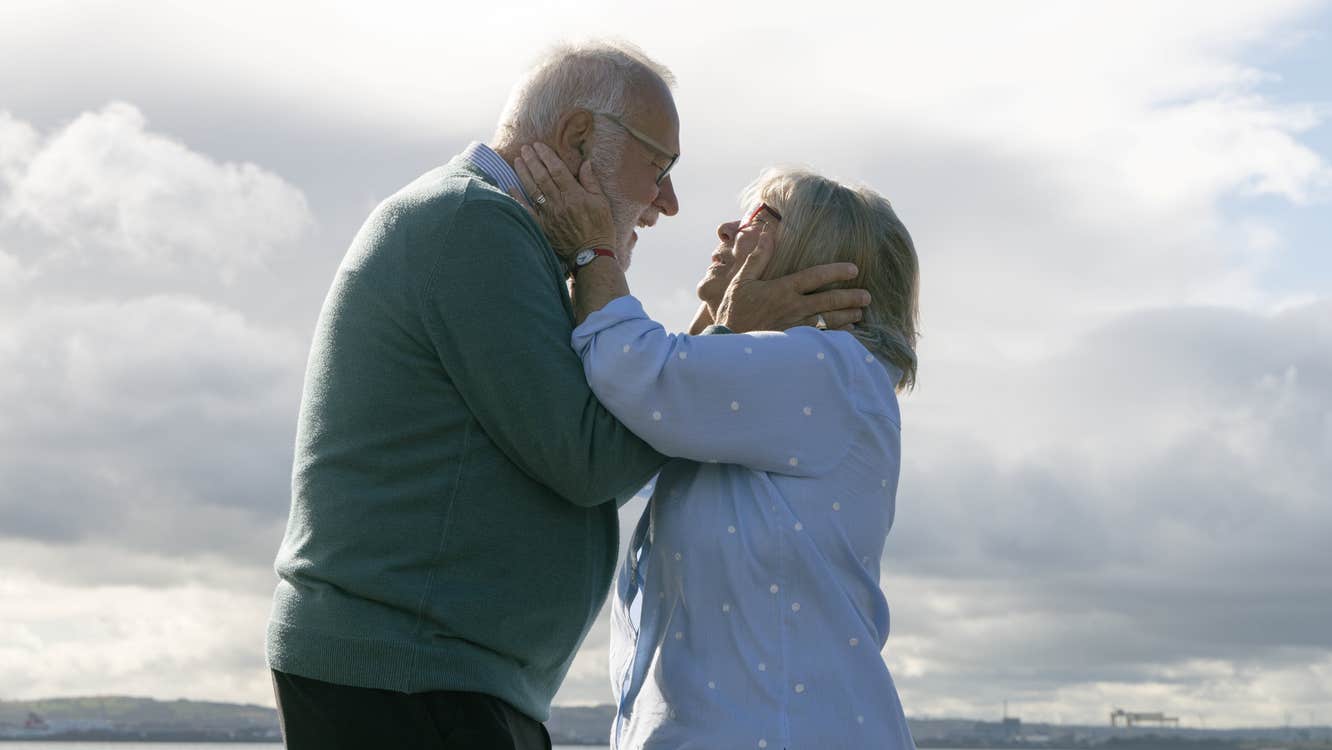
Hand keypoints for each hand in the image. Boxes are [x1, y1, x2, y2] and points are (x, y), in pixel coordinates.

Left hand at [509, 142, 615, 260]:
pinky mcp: (543, 227)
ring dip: (524, 174)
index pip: (557, 170)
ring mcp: (549, 215)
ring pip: (533, 190)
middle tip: (525, 148)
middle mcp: (559, 203)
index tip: (538, 145)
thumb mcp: (602, 202)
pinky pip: (527, 211)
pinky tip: (510, 187)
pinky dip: (517, 199)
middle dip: (532, 160)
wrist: (592, 254)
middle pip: (542, 177)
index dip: (546, 156)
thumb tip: (585, 163)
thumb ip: (591, 182)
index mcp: (575, 195)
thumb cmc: (600, 228)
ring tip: (517, 160)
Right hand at [715, 222, 869, 332]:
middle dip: (850, 297)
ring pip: (828, 320)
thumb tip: (766, 233)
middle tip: (867, 296)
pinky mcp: (793, 341)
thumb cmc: (733, 311)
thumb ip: (757, 258)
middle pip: (828, 300)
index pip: (815, 276)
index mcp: (782, 289)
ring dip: (846, 316)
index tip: (854, 269)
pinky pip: (820, 338)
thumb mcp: (741, 281)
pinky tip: (846, 334)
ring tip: (860, 312)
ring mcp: (795, 326)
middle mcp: (792, 307)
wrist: (727, 342)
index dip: (836, 271)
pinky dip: (836, 336)